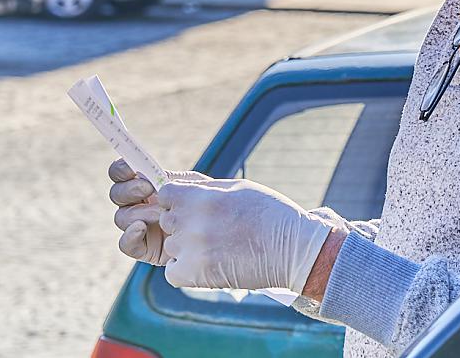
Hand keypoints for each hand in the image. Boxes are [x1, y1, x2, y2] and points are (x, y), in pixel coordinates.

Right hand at [108, 158, 208, 264]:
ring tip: (161, 213)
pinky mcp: (143, 248)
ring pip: (121, 217)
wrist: (218, 231)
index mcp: (145, 185)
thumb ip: (172, 180)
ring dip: (139, 212)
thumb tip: (152, 175)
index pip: (121, 174)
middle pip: (116, 194)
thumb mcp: (193, 186)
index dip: (120, 170)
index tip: (131, 168)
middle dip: (129, 189)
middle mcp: (137, 205)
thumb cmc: (205, 204)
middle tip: (148, 188)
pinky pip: (125, 244)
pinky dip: (130, 235)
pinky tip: (141, 228)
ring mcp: (138, 227)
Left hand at [157, 178, 330, 293]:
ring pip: (171, 246)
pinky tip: (207, 264)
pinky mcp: (195, 274)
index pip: (165, 194)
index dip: (178, 200)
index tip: (194, 206)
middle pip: (167, 220)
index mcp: (201, 197)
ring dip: (186, 248)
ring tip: (217, 247)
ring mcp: (192, 250)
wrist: (294, 249)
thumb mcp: (238, 187)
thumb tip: (178, 186)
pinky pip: (172, 272)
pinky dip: (185, 270)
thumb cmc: (269, 213)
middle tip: (212, 229)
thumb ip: (203, 186)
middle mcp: (192, 222)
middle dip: (183, 223)